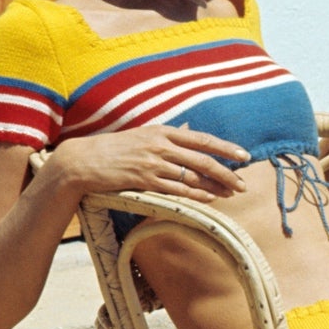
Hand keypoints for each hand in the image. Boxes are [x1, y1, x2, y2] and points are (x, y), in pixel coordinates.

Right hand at [51, 123, 251, 201]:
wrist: (83, 161)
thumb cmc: (115, 149)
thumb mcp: (143, 135)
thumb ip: (168, 135)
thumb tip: (190, 128)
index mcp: (162, 131)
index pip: (202, 139)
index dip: (226, 148)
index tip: (244, 156)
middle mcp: (160, 145)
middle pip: (203, 159)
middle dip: (227, 173)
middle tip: (243, 184)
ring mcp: (153, 163)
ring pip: (193, 176)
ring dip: (215, 187)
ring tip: (231, 194)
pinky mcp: (145, 181)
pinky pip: (177, 190)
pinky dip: (196, 195)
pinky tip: (209, 199)